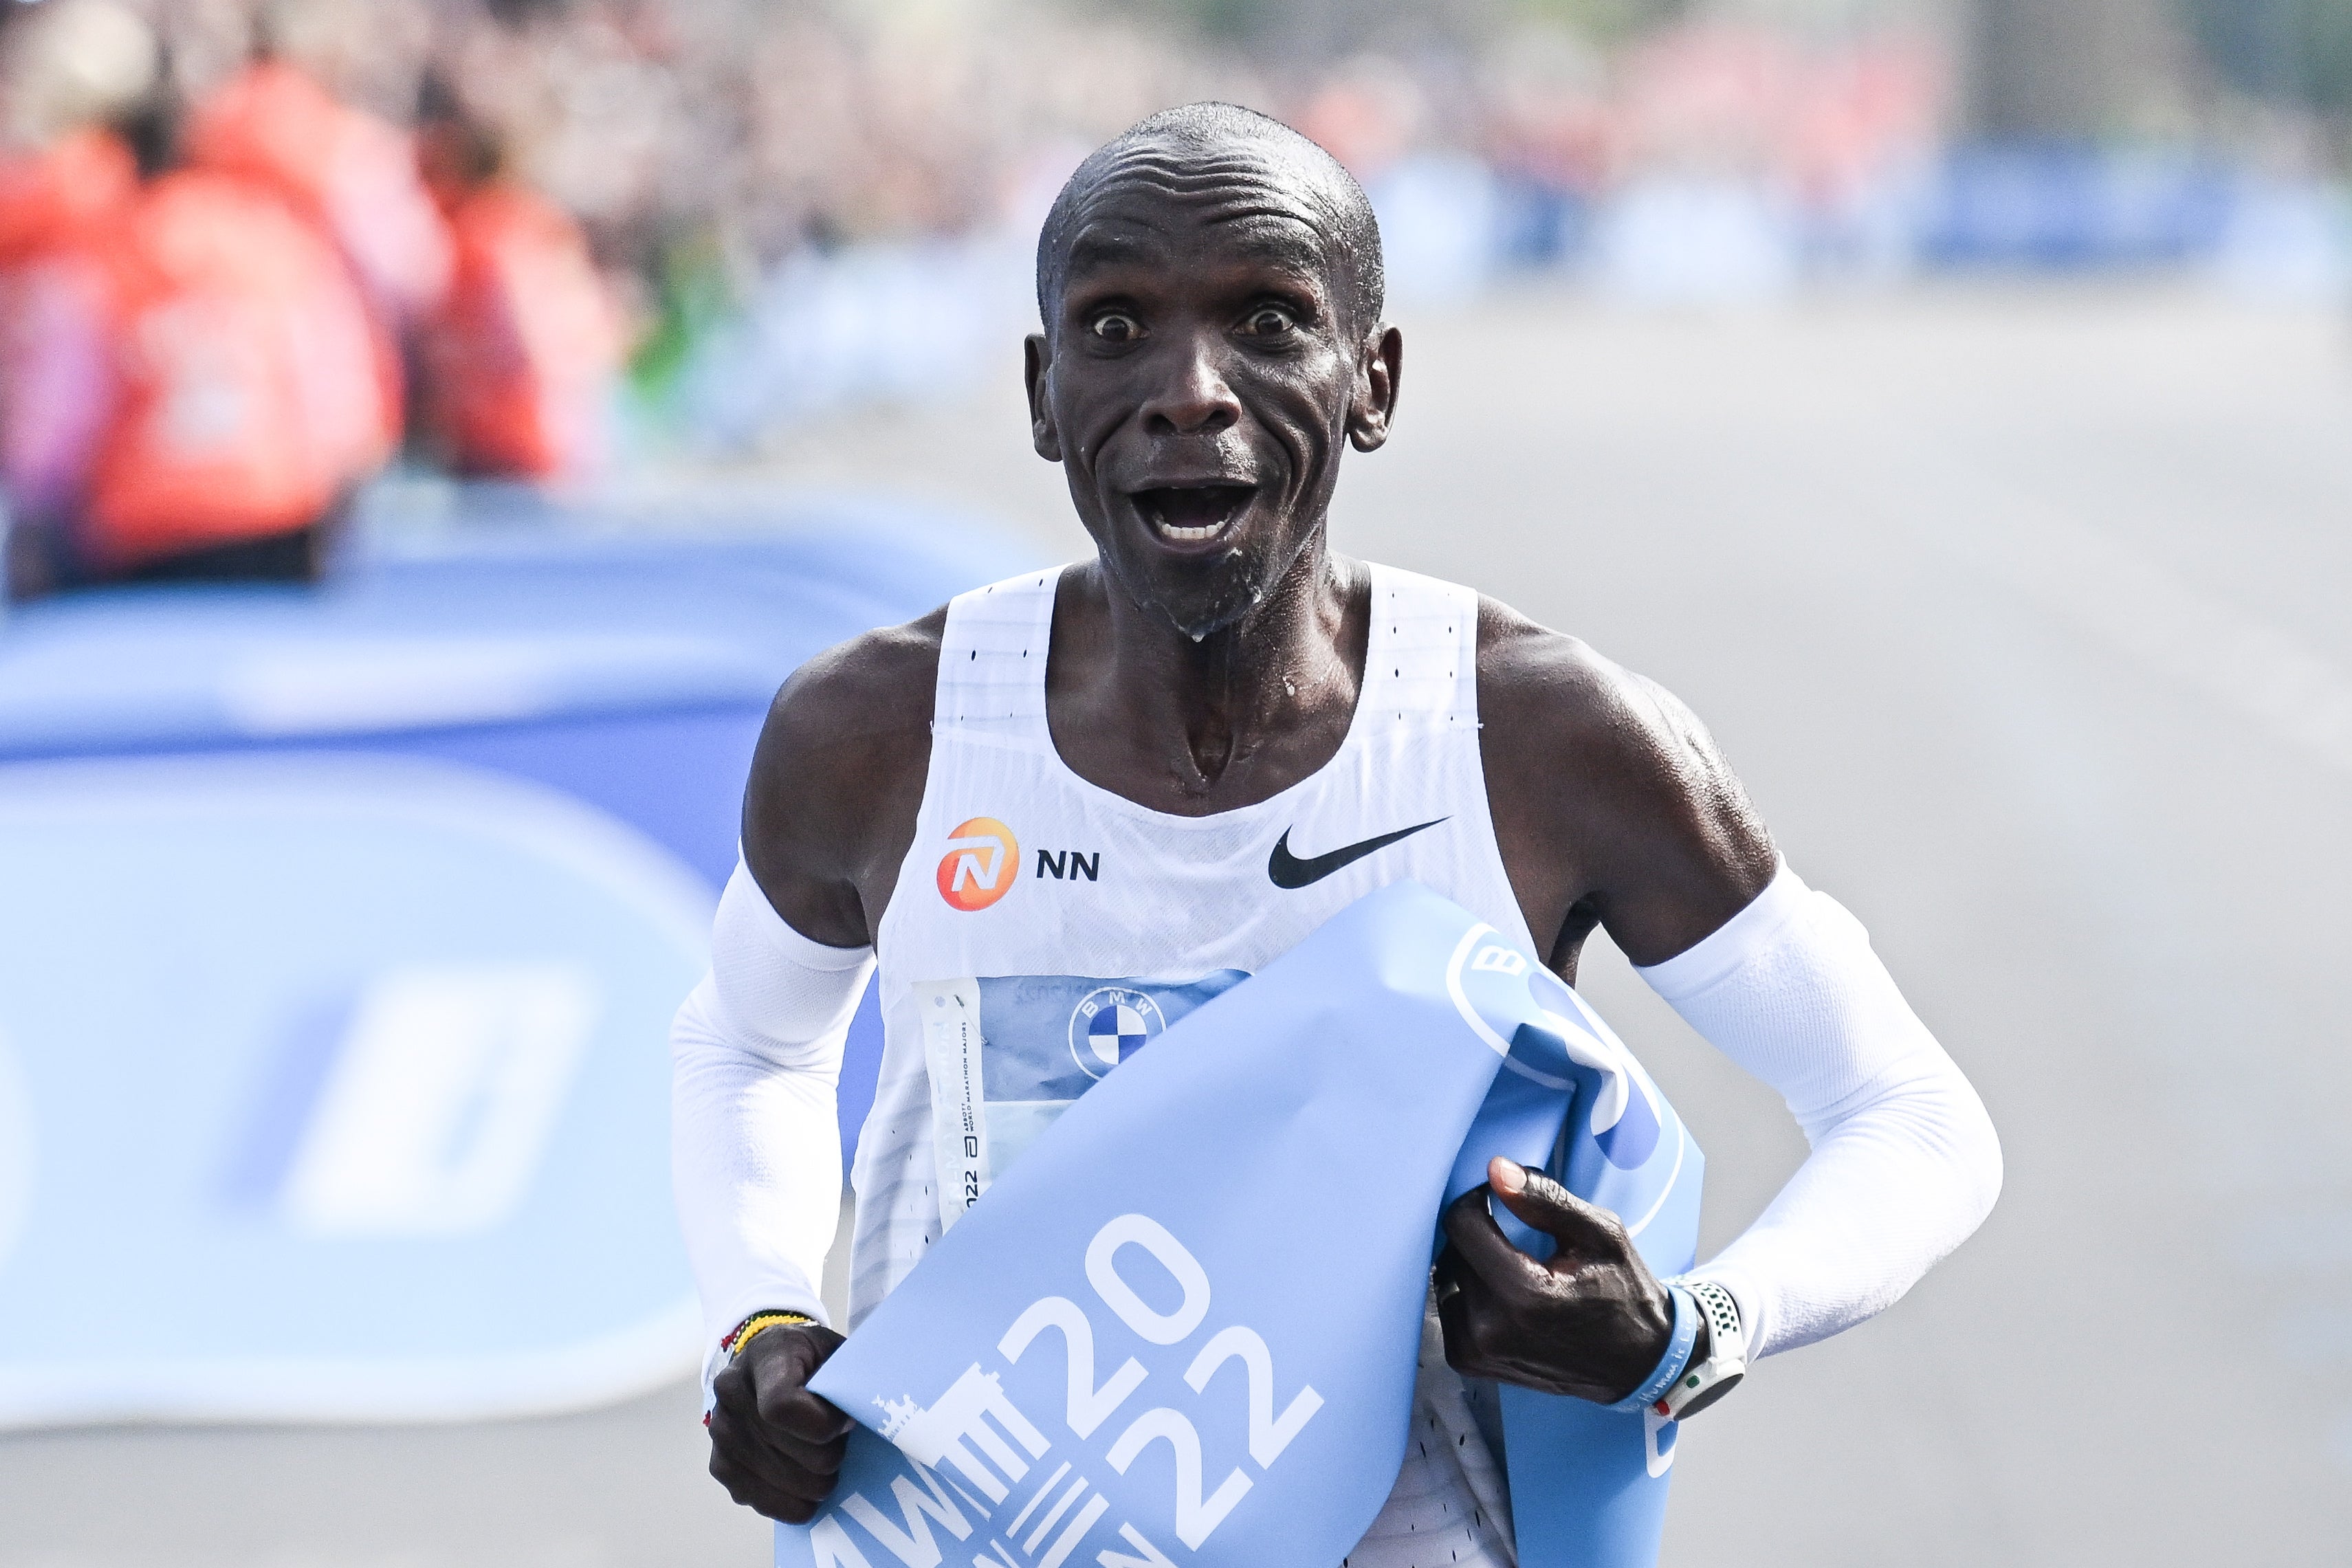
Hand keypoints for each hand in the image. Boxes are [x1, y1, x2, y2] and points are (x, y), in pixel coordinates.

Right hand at [707, 1322, 854, 1522]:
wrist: (767, 1362)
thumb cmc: (811, 1359)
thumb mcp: (834, 1351)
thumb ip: (850, 1379)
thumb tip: (865, 1420)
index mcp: (765, 1357)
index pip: (782, 1406)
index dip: (824, 1425)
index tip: (846, 1422)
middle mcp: (732, 1393)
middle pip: (792, 1452)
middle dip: (830, 1456)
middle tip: (840, 1444)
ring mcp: (721, 1432)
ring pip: (782, 1483)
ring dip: (815, 1481)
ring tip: (824, 1460)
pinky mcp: (720, 1465)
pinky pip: (763, 1502)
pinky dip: (794, 1502)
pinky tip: (807, 1485)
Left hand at [1436, 1156, 1676, 1403]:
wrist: (1636, 1361)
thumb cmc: (1623, 1291)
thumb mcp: (1600, 1234)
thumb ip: (1546, 1200)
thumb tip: (1495, 1169)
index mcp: (1522, 1294)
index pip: (1461, 1224)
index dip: (1477, 1200)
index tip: (1501, 1200)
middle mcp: (1490, 1328)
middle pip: (1453, 1251)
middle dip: (1478, 1233)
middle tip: (1517, 1238)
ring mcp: (1477, 1351)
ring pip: (1447, 1278)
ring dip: (1471, 1263)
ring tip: (1514, 1267)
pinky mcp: (1470, 1363)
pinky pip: (1448, 1308)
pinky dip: (1467, 1293)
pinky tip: (1502, 1294)